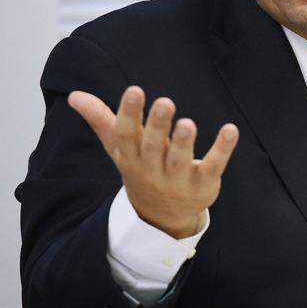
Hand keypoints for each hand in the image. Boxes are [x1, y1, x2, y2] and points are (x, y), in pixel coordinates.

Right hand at [68, 86, 238, 238]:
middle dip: (158, 126)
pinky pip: (214, 165)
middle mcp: (153, 168)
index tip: (134, 90)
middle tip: (165, 102)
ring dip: (184, 141)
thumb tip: (74, 95)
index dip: (129, 113)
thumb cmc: (141, 169)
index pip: (127, 134)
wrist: (161, 217)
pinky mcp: (203, 184)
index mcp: (131, 156)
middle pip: (154, 147)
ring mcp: (178, 178)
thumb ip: (102, 120)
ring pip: (180, 160)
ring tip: (187, 123)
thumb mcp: (120, 148)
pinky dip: (222, 149)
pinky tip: (231, 129)